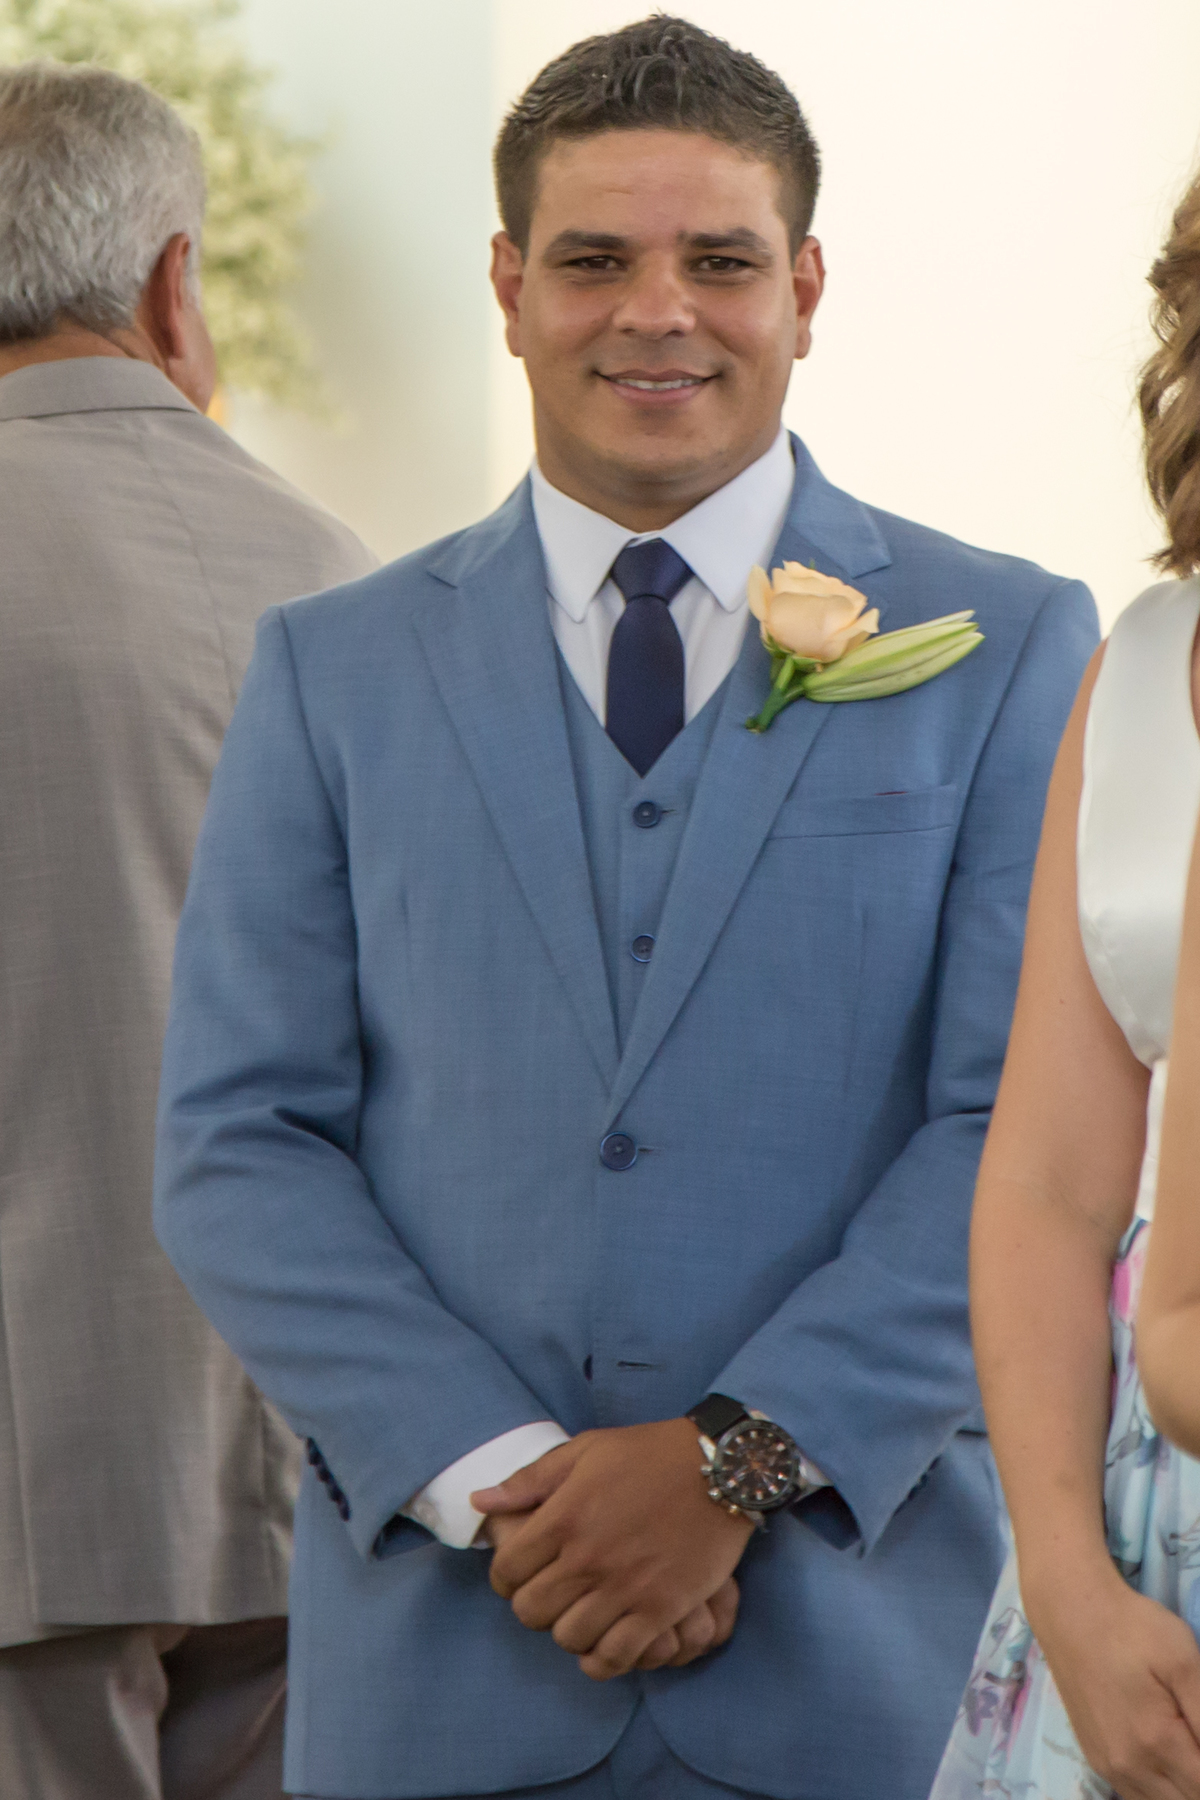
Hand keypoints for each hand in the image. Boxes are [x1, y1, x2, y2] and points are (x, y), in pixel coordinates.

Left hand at [479, 1479, 739, 1670]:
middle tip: (549, 1594)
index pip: (508, 1570)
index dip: (505, 1577)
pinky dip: (602, 1660)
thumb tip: (479, 1501)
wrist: (719, 1467)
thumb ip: (530, 1479)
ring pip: (569, 1638)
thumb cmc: (649, 1453)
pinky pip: (615, 1657)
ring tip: (579, 1613)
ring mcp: (625, 1587)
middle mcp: (588, 1557)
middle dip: (532, 1606)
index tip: (518, 1574)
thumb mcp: (586, 1449)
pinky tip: (603, 1644)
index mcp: (564, 1515)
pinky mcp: (660, 1608)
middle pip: (532, 1611)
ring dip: (567, 1630)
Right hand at [1032, 1566, 1199, 1797]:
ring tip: (1188, 1746)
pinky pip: (1139, 1796)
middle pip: (1188, 1799)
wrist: (1070, 1611)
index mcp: (1157, 1742)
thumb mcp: (1184, 1659)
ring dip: (1186, 1786)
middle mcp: (1130, 1766)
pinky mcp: (1097, 1760)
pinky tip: (1169, 1758)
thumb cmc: (1132, 1627)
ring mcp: (1110, 1767)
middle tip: (1194, 1729)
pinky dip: (1163, 1789)